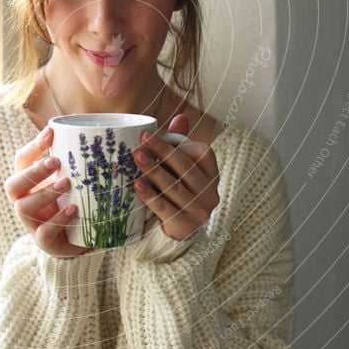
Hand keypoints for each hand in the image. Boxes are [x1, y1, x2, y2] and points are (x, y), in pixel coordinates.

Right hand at [4, 125, 92, 257]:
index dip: (32, 147)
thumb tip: (90, 131)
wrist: (79, 239)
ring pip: (24, 207)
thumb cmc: (73, 200)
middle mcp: (24, 200)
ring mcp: (32, 222)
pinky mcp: (44, 241)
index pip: (21, 160)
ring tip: (66, 184)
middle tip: (56, 162)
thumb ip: (75, 160)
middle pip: (13, 184)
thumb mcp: (72, 178)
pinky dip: (58, 219)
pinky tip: (73, 210)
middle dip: (34, 172)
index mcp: (30, 182)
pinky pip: (43, 232)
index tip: (51, 132)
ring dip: (44, 194)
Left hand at [132, 114, 219, 240]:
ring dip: (154, 171)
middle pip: (186, 168)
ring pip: (174, 187)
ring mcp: (200, 211)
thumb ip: (181, 144)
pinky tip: (136, 184)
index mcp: (212, 174)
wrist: (178, 231)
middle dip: (163, 152)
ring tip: (136, 158)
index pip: (202, 153)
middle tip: (141, 142)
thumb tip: (180, 118)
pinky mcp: (185, 226)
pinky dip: (150, 195)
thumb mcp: (181, 168)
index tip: (152, 136)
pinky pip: (165, 207)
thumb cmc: (178, 191)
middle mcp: (210, 193)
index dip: (179, 144)